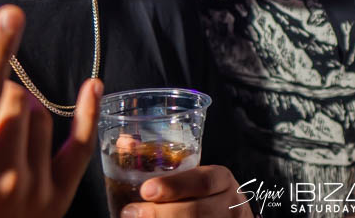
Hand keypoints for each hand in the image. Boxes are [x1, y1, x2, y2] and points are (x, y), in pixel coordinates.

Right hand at [0, 5, 102, 217]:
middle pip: (16, 99)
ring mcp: (33, 189)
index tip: (9, 16)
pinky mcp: (58, 198)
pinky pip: (81, 146)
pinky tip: (93, 85)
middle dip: (1, 95)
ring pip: (42, 116)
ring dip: (26, 112)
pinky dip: (89, 113)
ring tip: (6, 136)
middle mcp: (0, 177)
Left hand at [120, 165, 251, 217]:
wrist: (225, 215)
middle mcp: (229, 204)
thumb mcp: (193, 176)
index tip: (147, 190)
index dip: (175, 186)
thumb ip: (164, 165)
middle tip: (131, 212)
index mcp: (222, 180)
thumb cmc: (202, 193)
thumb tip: (125, 143)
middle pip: (196, 211)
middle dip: (160, 213)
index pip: (203, 181)